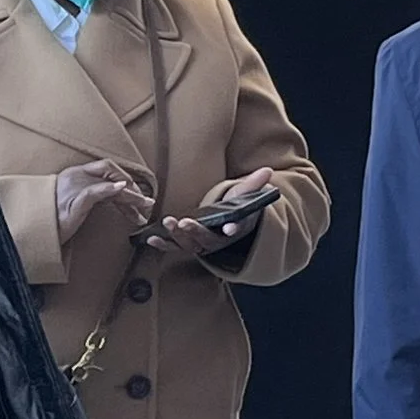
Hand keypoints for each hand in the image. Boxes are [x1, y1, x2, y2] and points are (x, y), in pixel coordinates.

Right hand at [56, 159, 150, 243]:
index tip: (137, 195)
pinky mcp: (72, 202)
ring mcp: (73, 187)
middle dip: (132, 186)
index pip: (106, 169)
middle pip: (111, 172)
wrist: (31, 232)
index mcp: (74, 174)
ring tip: (144, 205)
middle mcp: (75, 176)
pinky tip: (122, 190)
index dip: (125, 179)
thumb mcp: (75, 203)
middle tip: (145, 203)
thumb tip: (118, 197)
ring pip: (109, 182)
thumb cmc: (52, 220)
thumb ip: (94, 196)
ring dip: (131, 194)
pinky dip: (111, 189)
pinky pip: (95, 191)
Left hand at [149, 168, 275, 256]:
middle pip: (207, 239)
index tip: (230, 228)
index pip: (236, 229)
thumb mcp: (246, 196)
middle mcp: (217, 240)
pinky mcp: (187, 244)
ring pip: (189, 244)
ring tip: (169, 223)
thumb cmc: (235, 208)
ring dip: (177, 236)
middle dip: (196, 232)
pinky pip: (174, 247)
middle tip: (185, 223)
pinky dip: (163, 244)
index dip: (233, 228)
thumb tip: (268, 171)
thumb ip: (255, 185)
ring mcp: (201, 244)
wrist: (226, 225)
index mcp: (234, 227)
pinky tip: (151, 238)